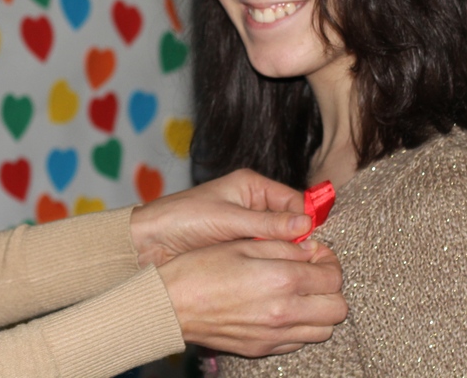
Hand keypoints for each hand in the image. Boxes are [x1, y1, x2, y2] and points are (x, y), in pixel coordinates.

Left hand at [130, 169, 311, 267]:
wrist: (150, 242)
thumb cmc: (182, 218)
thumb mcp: (226, 219)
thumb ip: (266, 223)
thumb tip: (306, 224)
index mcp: (252, 186)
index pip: (294, 201)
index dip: (307, 221)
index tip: (316, 244)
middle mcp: (254, 205)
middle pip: (291, 224)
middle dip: (299, 242)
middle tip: (309, 263)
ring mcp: (248, 228)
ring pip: (281, 243)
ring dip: (285, 256)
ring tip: (294, 273)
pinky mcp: (241, 248)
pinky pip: (266, 256)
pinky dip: (271, 265)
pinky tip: (276, 278)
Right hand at [159, 238, 346, 356]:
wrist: (171, 304)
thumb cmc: (201, 268)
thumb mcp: (242, 244)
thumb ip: (282, 245)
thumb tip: (309, 249)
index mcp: (282, 279)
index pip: (333, 276)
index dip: (329, 260)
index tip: (315, 253)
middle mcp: (285, 312)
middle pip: (337, 308)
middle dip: (330, 288)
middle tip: (312, 273)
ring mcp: (275, 335)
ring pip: (324, 330)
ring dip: (318, 309)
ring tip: (298, 292)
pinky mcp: (263, 349)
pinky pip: (300, 342)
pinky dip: (300, 326)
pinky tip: (281, 309)